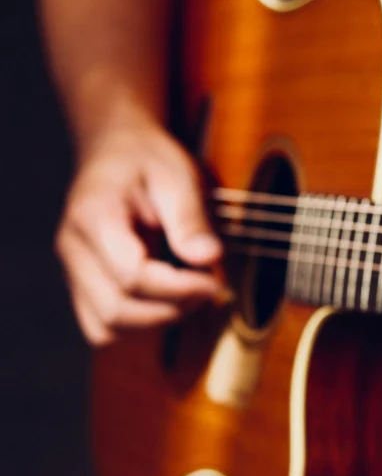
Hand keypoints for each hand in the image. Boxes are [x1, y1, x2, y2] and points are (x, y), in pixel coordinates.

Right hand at [55, 118, 223, 346]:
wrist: (116, 149)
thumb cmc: (148, 159)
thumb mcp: (178, 175)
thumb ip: (191, 218)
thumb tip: (209, 258)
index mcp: (94, 216)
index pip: (131, 276)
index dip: (178, 288)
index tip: (214, 281)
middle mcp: (73, 248)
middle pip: (116, 309)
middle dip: (171, 309)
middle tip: (209, 288)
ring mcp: (73, 270)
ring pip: (106, 327)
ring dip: (156, 322)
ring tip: (190, 294)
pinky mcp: (82, 284)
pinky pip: (103, 326)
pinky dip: (138, 325)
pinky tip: (169, 301)